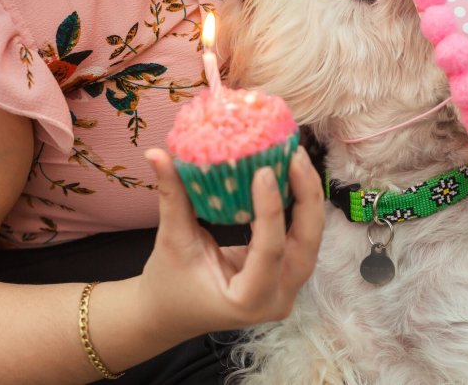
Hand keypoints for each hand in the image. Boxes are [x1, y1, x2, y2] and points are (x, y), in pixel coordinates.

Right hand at [136, 146, 324, 345]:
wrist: (170, 313)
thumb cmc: (168, 283)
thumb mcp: (172, 241)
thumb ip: (171, 196)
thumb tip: (157, 153)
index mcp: (248, 300)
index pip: (270, 251)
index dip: (271, 209)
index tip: (265, 170)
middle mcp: (276, 299)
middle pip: (306, 245)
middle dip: (306, 198)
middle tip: (295, 156)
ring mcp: (287, 289)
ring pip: (311, 239)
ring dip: (308, 197)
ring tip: (296, 158)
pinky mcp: (288, 274)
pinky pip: (302, 237)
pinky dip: (300, 206)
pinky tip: (293, 174)